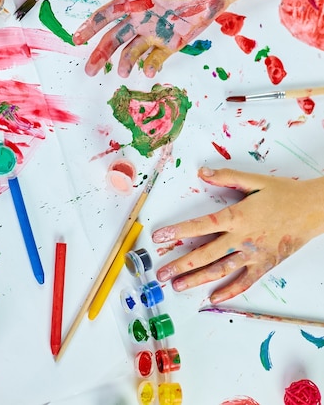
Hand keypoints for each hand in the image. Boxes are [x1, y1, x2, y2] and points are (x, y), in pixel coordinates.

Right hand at [72, 0, 226, 76]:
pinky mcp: (172, 42)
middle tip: (89, 70)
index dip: (91, 26)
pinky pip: (157, 57)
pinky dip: (150, 65)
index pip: (107, 14)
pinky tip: (147, 71)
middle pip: (114, 38)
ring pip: (132, 51)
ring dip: (124, 62)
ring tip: (122, 73)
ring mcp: (156, 32)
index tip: (77, 38)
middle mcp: (141, 18)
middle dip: (100, 54)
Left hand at [152, 167, 323, 302]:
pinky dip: (229, 291)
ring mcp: (254, 254)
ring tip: (178, 286)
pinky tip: (214, 297)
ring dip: (198, 280)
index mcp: (237, 216)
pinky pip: (245, 281)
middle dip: (181, 265)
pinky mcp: (265, 264)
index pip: (200, 226)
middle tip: (161, 273)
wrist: (314, 209)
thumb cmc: (284, 193)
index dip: (178, 232)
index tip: (160, 237)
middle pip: (205, 254)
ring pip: (221, 271)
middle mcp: (242, 238)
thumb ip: (227, 177)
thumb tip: (201, 172)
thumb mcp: (255, 180)